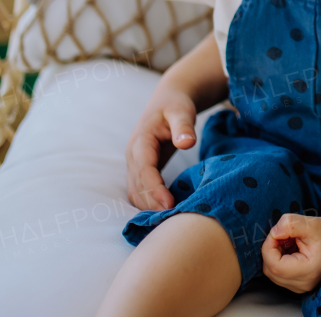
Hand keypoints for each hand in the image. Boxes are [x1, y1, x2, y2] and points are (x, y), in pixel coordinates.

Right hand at [125, 85, 199, 211]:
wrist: (168, 100)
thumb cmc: (175, 105)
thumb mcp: (181, 111)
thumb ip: (184, 126)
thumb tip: (187, 143)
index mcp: (141, 141)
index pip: (144, 170)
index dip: (154, 189)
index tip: (169, 204)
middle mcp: (133, 155)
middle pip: (137, 186)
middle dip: (152, 204)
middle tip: (173, 219)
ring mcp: (135, 164)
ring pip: (135, 192)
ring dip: (148, 207)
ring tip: (169, 220)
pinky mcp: (141, 170)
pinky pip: (140, 191)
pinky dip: (148, 203)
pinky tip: (165, 212)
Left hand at [261, 214, 320, 294]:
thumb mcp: (309, 222)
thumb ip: (289, 224)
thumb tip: (273, 233)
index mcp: (308, 271)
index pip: (274, 265)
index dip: (269, 246)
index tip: (276, 232)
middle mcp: (303, 284)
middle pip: (270, 270)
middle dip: (271, 250)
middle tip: (283, 235)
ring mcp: (300, 287)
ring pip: (271, 273)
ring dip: (274, 255)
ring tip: (288, 243)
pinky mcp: (297, 286)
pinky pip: (277, 275)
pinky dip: (278, 261)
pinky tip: (289, 251)